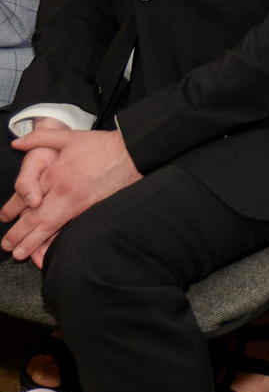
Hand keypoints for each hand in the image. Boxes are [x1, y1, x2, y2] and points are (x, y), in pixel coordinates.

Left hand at [5, 126, 138, 264]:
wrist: (133, 153)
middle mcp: (63, 193)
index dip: (12, 210)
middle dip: (18, 235)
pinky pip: (69, 230)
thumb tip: (17, 143)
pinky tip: (49, 251)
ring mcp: (79, 204)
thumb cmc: (101, 145)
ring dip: (33, 243)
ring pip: (50, 228)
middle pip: (35, 218)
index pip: (26, 197)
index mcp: (54, 175)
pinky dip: (57, 242)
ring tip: (21, 254)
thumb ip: (39, 138)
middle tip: (7, 247)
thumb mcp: (68, 137)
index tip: (4, 219)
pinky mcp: (93, 210)